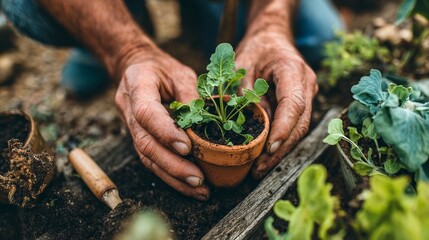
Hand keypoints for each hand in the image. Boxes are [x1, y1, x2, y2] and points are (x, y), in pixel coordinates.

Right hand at [115, 47, 209, 199]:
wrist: (136, 68)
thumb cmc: (162, 69)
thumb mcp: (180, 72)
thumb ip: (191, 94)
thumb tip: (205, 123)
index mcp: (137, 84)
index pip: (146, 113)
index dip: (165, 132)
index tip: (187, 147)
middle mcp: (128, 109)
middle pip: (145, 143)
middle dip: (172, 164)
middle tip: (198, 178)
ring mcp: (129, 126)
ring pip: (146, 157)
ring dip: (173, 176)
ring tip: (199, 189)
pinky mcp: (137, 138)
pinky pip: (150, 160)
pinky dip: (170, 175)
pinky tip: (189, 186)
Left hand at [235, 32, 317, 178]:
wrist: (271, 39)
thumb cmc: (255, 49)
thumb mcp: (240, 65)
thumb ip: (245, 93)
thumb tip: (249, 125)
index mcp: (292, 69)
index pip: (293, 104)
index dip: (283, 129)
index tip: (269, 149)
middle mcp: (306, 84)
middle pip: (299, 123)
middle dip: (280, 150)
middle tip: (258, 170)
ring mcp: (307, 94)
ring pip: (298, 129)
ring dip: (281, 151)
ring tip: (259, 169)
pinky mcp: (301, 103)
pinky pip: (293, 126)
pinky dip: (281, 142)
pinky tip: (265, 157)